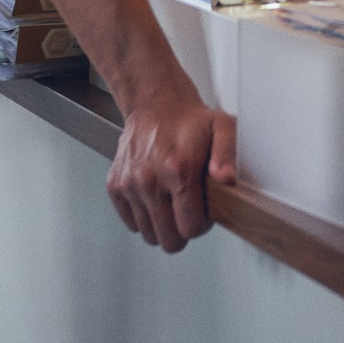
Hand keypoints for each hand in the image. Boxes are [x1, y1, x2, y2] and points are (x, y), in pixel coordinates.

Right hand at [107, 83, 237, 252]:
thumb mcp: (222, 129)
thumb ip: (228, 155)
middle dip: (182, 229)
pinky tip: (155, 196)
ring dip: (162, 223)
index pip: (191, 228)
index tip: (203, 210)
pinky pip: (130, 223)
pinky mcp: (115, 185)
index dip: (201, 224)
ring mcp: (129, 184)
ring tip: (172, 200)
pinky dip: (143, 216)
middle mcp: (149, 180)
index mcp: (178, 170)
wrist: (156, 103)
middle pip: (169, 239)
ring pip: (149, 234)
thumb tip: (227, 180)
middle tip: (188, 208)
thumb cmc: (190, 121)